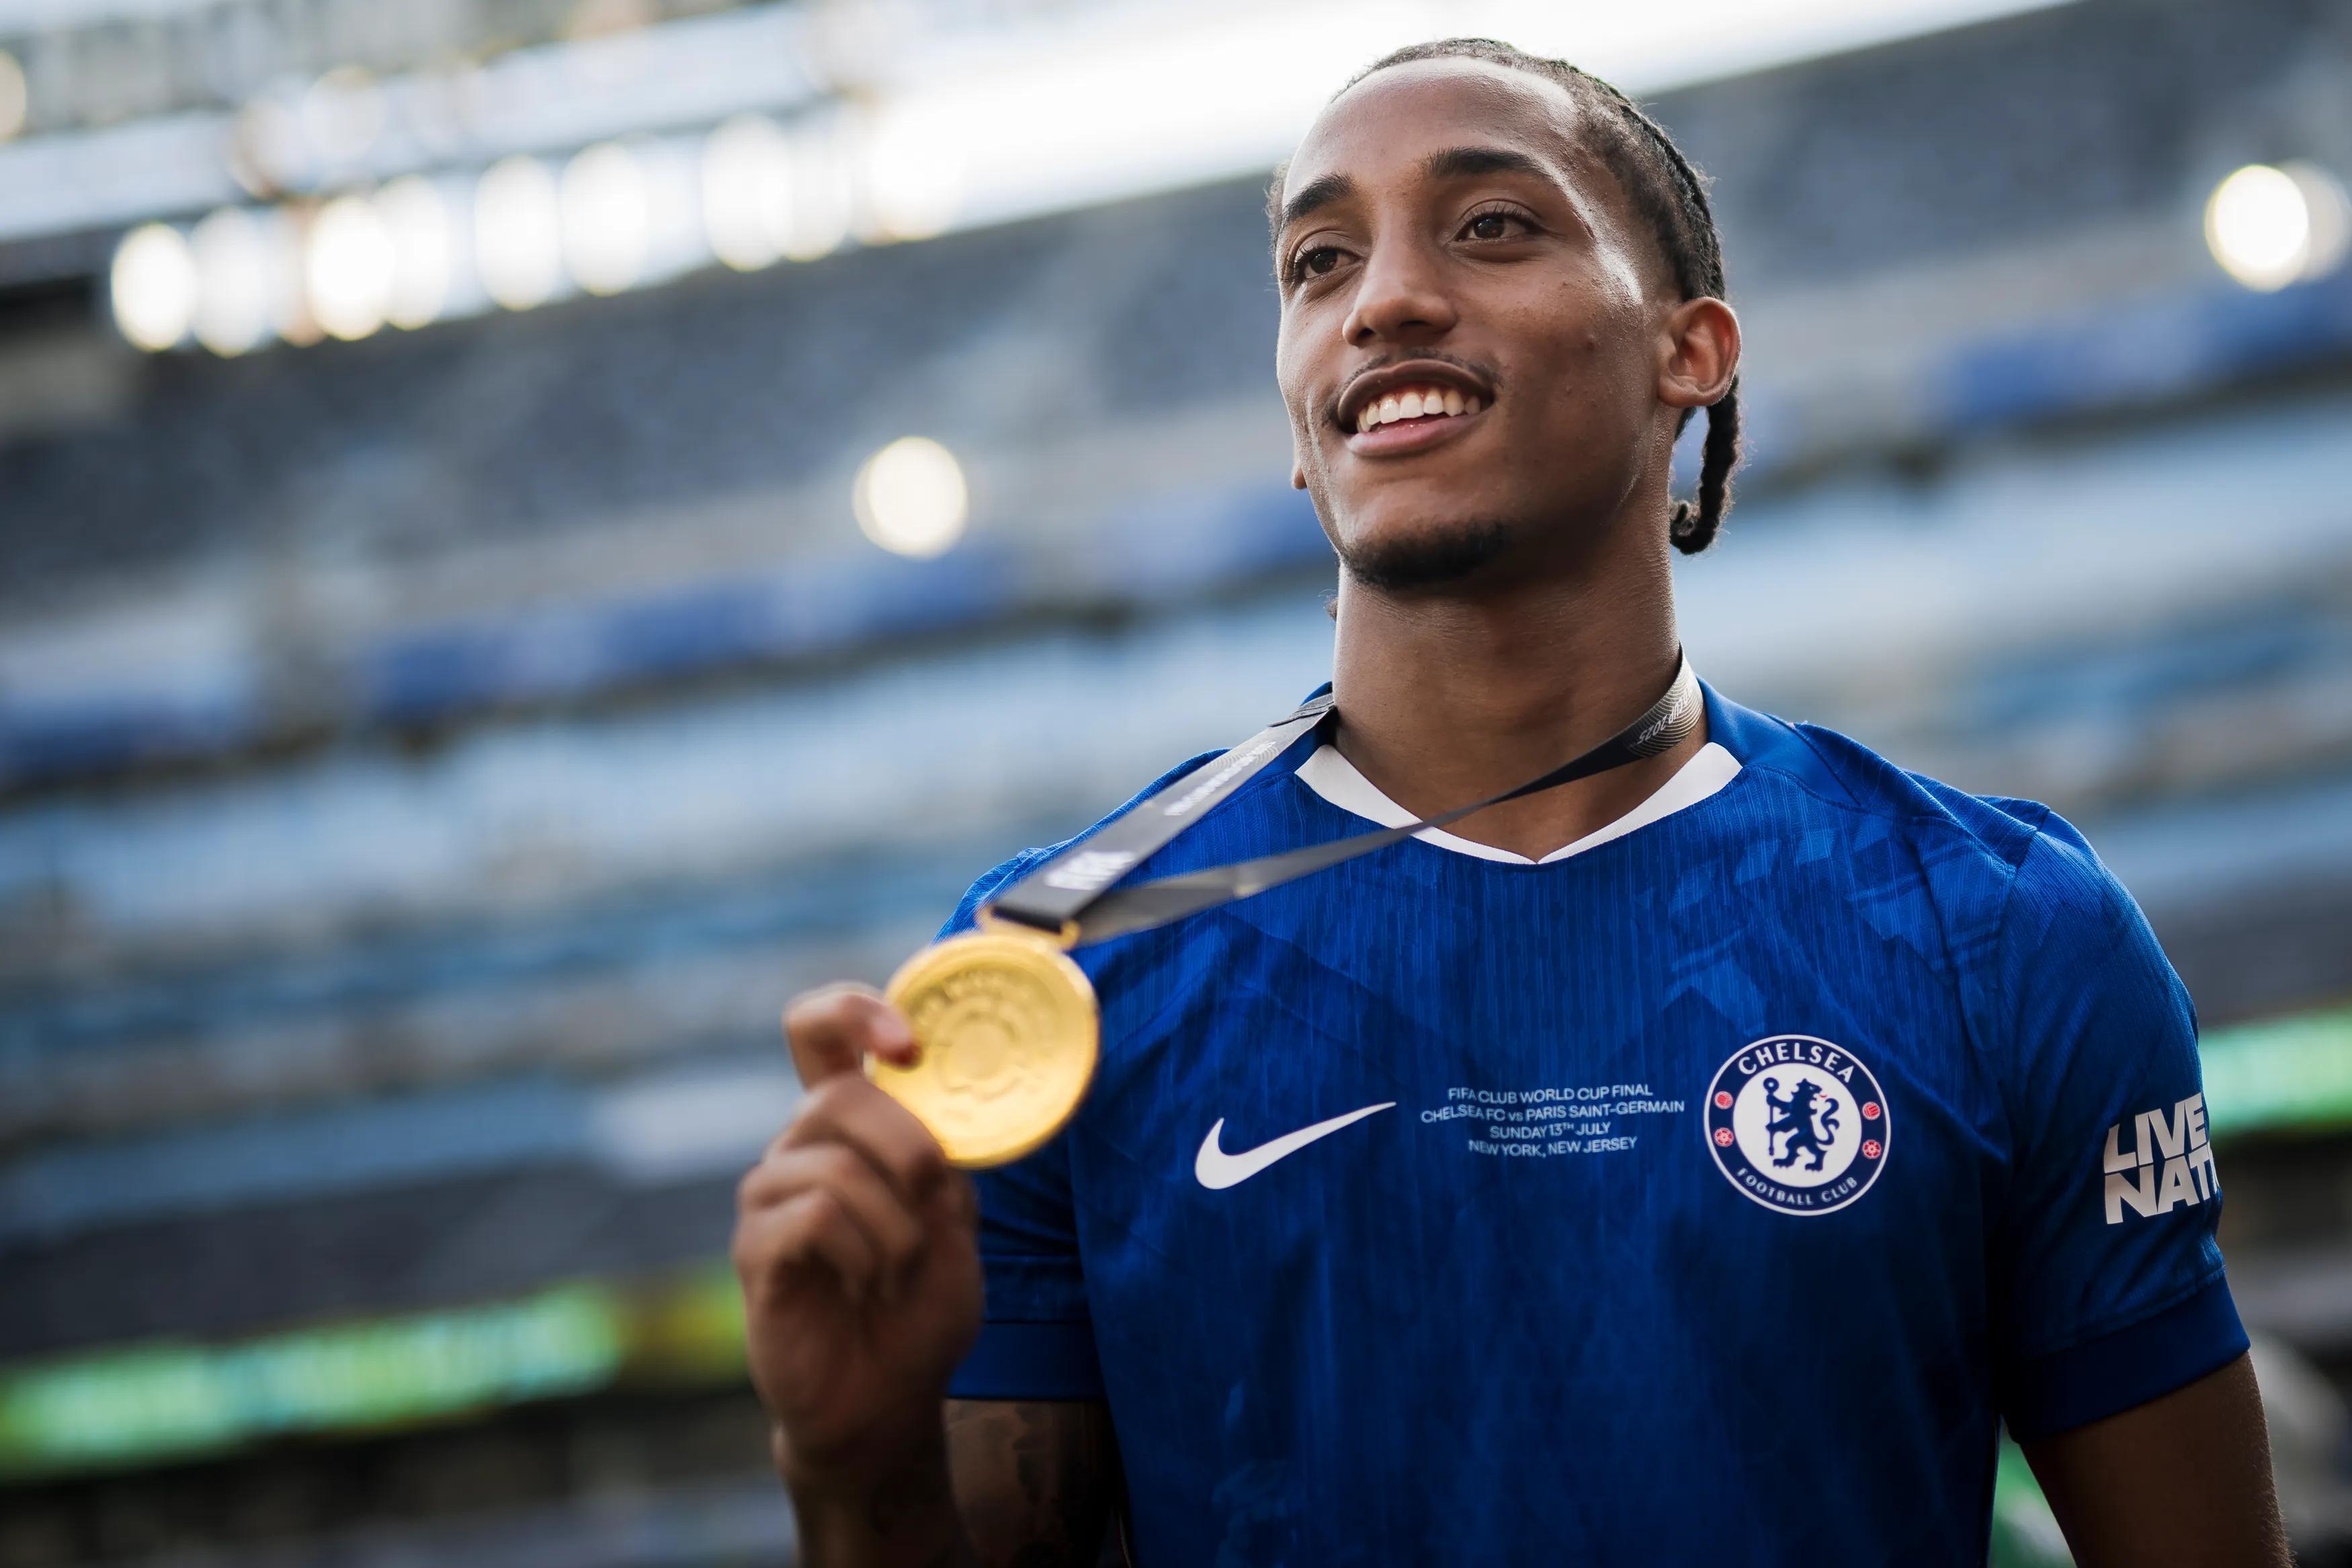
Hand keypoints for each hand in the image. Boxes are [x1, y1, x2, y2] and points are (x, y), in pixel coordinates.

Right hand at [733, 984, 983, 1475]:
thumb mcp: (956, 1221)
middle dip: (907, 1149)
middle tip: (932, 1203)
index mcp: (847, 1125)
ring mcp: (768, 1196)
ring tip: (897, 1271)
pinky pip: (814, 1217)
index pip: (819, 1031)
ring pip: (834, 1165)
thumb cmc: (920, 1305)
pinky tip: (863, 1286)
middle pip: (837, 1096)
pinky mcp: (754, 1249)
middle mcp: (799, 1146)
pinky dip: (863, 1253)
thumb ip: (943, 1159)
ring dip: (895, 1225)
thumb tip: (931, 1106)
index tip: (907, 1045)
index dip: (856, 1014)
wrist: (887, 1397)